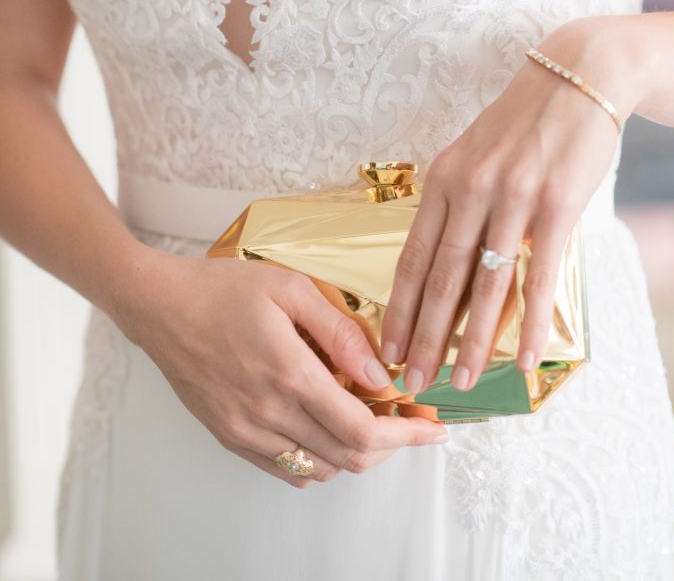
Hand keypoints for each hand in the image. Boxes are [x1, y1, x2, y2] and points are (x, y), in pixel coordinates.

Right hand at [117, 248, 449, 487]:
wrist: (158, 306)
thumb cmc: (220, 289)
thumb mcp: (289, 288)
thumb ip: (338, 329)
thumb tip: (378, 369)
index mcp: (288, 373)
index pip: (363, 428)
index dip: (406, 433)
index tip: (433, 428)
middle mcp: (268, 412)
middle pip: (349, 457)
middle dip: (391, 445)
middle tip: (409, 421)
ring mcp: (246, 431)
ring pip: (321, 467)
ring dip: (355, 451)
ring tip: (368, 417)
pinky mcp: (230, 437)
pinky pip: (287, 468)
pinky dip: (319, 457)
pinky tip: (326, 426)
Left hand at [380, 18, 638, 395]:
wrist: (576, 77)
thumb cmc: (522, 123)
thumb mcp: (471, 153)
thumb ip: (454, 200)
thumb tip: (438, 257)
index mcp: (443, 179)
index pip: (412, 257)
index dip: (398, 308)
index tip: (386, 349)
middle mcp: (470, 189)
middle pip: (440, 279)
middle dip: (424, 338)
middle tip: (411, 383)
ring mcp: (513, 198)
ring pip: (485, 285)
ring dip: (470, 340)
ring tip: (458, 381)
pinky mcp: (556, 206)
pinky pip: (538, 275)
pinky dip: (528, 321)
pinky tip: (521, 356)